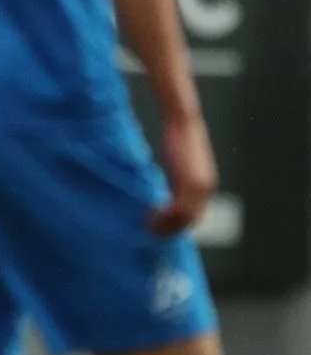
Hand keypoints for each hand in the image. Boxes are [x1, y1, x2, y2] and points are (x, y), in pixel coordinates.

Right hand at [150, 110, 215, 235]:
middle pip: (190, 220)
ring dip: (165, 225)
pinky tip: (150, 214)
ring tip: (148, 224)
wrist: (183, 124)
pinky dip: (163, 216)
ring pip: (184, 218)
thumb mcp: (181, 164)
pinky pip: (176, 209)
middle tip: (151, 230)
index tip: (158, 225)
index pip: (195, 214)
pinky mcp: (189, 184)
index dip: (177, 224)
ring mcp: (199, 188)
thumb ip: (179, 179)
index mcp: (207, 186)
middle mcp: (207, 190)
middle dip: (171, 228)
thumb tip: (165, 191)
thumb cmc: (180, 139)